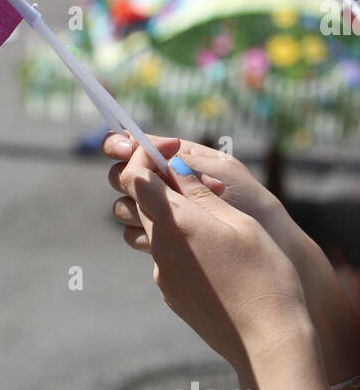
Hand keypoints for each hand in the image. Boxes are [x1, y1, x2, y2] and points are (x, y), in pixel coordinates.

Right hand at [103, 133, 283, 248]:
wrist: (269, 244)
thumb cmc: (252, 201)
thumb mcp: (224, 169)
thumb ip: (186, 157)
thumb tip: (149, 145)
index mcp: (175, 160)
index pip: (134, 147)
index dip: (120, 145)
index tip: (126, 149)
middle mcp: (162, 186)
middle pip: (120, 176)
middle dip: (126, 177)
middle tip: (144, 182)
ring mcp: (160, 215)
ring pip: (123, 208)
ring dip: (135, 207)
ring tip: (168, 211)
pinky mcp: (161, 241)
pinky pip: (134, 236)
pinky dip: (144, 233)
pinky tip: (166, 235)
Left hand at [115, 144, 311, 373]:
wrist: (267, 341)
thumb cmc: (264, 277)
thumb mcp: (239, 224)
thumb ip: (201, 195)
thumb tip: (174, 168)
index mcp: (176, 224)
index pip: (135, 177)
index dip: (146, 156)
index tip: (169, 149)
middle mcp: (160, 249)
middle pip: (141, 202)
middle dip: (160, 183)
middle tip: (196, 179)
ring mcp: (163, 274)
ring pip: (155, 230)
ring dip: (173, 214)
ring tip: (213, 218)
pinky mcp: (171, 294)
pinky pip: (167, 257)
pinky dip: (182, 243)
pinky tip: (216, 254)